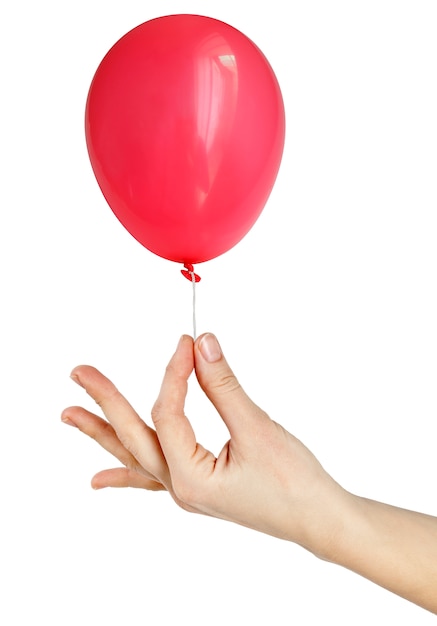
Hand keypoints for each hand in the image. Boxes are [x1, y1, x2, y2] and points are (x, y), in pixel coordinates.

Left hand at [61, 333, 349, 556]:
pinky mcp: (197, 485)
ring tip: (70, 414)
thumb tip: (202, 344)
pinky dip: (123, 472)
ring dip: (104, 432)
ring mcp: (186, 489)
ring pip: (137, 454)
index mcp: (190, 478)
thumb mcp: (258, 430)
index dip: (175, 372)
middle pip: (134, 436)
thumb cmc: (295, 482)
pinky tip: (98, 476)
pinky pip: (151, 476)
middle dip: (105, 403)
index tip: (187, 340)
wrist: (320, 519)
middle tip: (78, 373)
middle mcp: (180, 487)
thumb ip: (224, 386)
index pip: (168, 413)